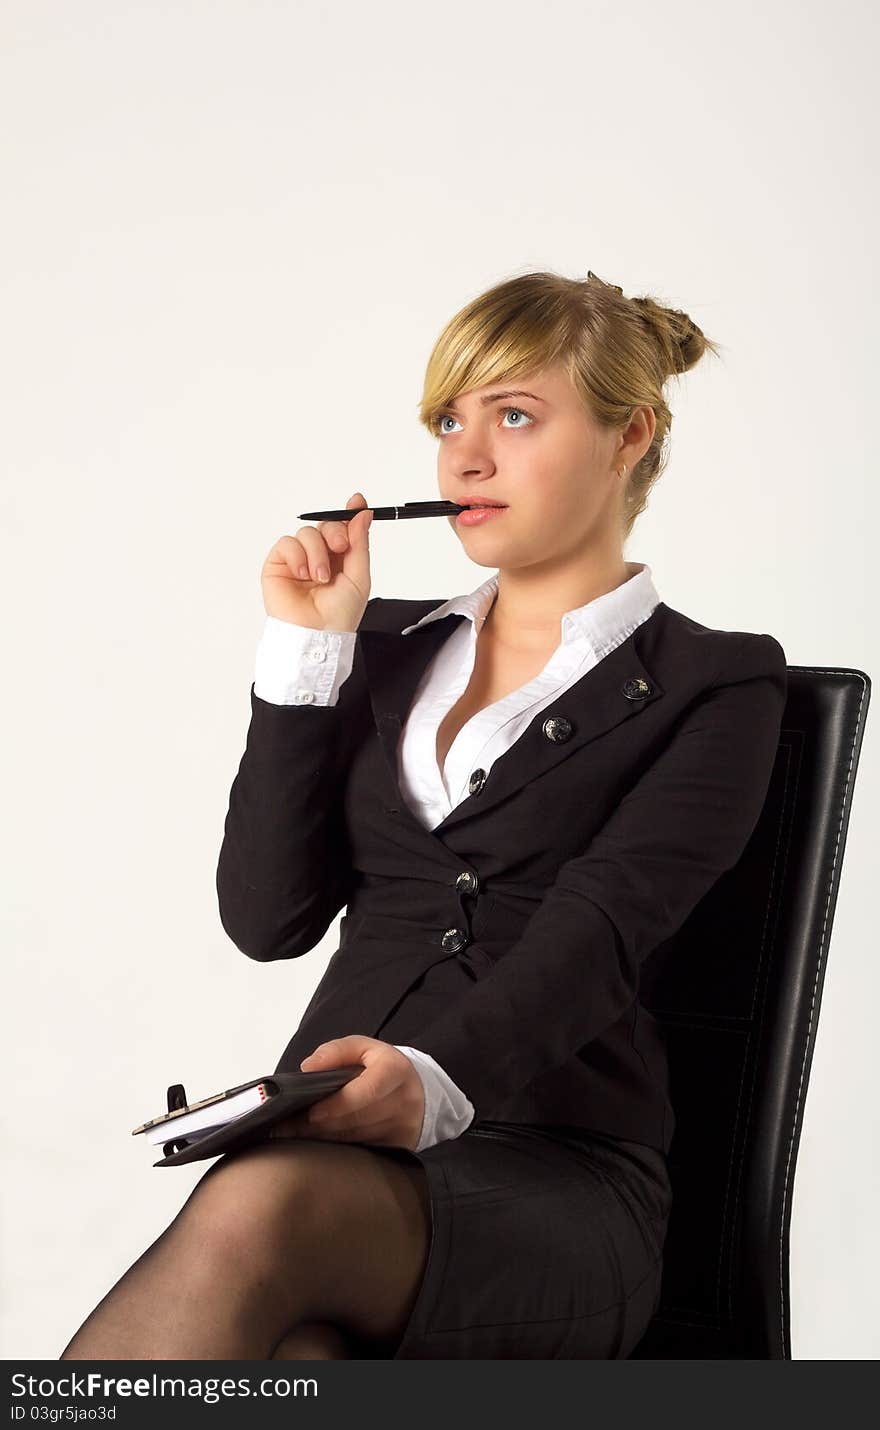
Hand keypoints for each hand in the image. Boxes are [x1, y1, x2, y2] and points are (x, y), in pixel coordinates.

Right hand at [260, 491, 372, 632]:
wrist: (316, 633)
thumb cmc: (339, 614)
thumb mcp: (359, 576)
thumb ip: (360, 543)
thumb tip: (363, 514)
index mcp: (340, 559)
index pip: (343, 529)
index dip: (349, 513)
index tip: (357, 502)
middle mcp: (319, 557)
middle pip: (326, 525)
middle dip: (335, 532)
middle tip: (341, 548)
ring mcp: (298, 560)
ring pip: (307, 533)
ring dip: (317, 553)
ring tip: (320, 577)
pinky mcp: (278, 564)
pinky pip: (287, 543)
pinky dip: (297, 556)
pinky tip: (303, 574)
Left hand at [267, 1036, 425, 1151]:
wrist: (417, 1089)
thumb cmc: (383, 1067)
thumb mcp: (362, 1047)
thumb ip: (335, 1052)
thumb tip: (309, 1068)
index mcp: (396, 1070)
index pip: (366, 1091)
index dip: (337, 1104)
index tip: (312, 1112)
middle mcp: (404, 1100)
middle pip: (358, 1119)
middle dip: (321, 1125)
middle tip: (290, 1126)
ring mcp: (404, 1127)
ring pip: (357, 1138)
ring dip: (325, 1138)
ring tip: (297, 1134)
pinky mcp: (399, 1147)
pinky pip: (363, 1151)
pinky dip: (339, 1149)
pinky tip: (319, 1143)